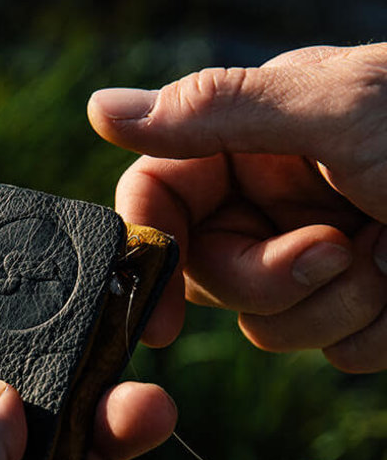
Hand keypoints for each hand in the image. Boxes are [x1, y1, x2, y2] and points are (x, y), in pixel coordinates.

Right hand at [88, 43, 386, 371]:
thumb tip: (100, 111)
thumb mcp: (331, 109)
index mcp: (250, 141)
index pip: (158, 200)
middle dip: (271, 279)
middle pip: (208, 277)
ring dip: (333, 307)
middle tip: (334, 249)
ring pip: (265, 326)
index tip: (158, 317)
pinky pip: (328, 350)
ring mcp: (311, 258)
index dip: (150, 256)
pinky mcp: (355, 305)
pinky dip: (374, 330)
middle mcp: (272, 202)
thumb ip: (213, 112)